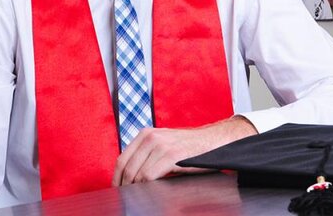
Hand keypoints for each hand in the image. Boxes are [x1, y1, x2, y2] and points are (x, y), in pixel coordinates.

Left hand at [112, 116, 256, 185]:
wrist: (214, 141)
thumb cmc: (190, 149)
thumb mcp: (164, 146)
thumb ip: (147, 156)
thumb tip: (131, 177)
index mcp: (145, 134)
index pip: (121, 159)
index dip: (117, 178)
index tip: (118, 190)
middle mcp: (149, 137)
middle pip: (126, 167)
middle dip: (124, 186)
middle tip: (126, 199)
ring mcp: (160, 145)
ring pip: (136, 173)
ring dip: (135, 188)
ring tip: (138, 197)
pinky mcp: (171, 155)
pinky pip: (149, 175)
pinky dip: (146, 187)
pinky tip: (151, 192)